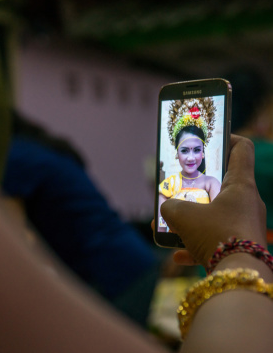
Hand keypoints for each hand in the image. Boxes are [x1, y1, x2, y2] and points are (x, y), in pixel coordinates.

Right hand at [160, 135, 266, 265]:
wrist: (238, 277)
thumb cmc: (215, 235)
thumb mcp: (182, 216)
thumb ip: (170, 206)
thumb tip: (168, 209)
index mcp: (240, 185)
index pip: (242, 149)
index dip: (227, 137)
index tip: (210, 139)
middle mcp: (247, 202)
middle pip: (223, 184)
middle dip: (197, 186)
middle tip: (179, 185)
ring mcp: (245, 225)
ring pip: (215, 214)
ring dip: (192, 219)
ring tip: (170, 225)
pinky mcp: (240, 247)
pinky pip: (215, 240)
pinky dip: (196, 245)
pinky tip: (178, 255)